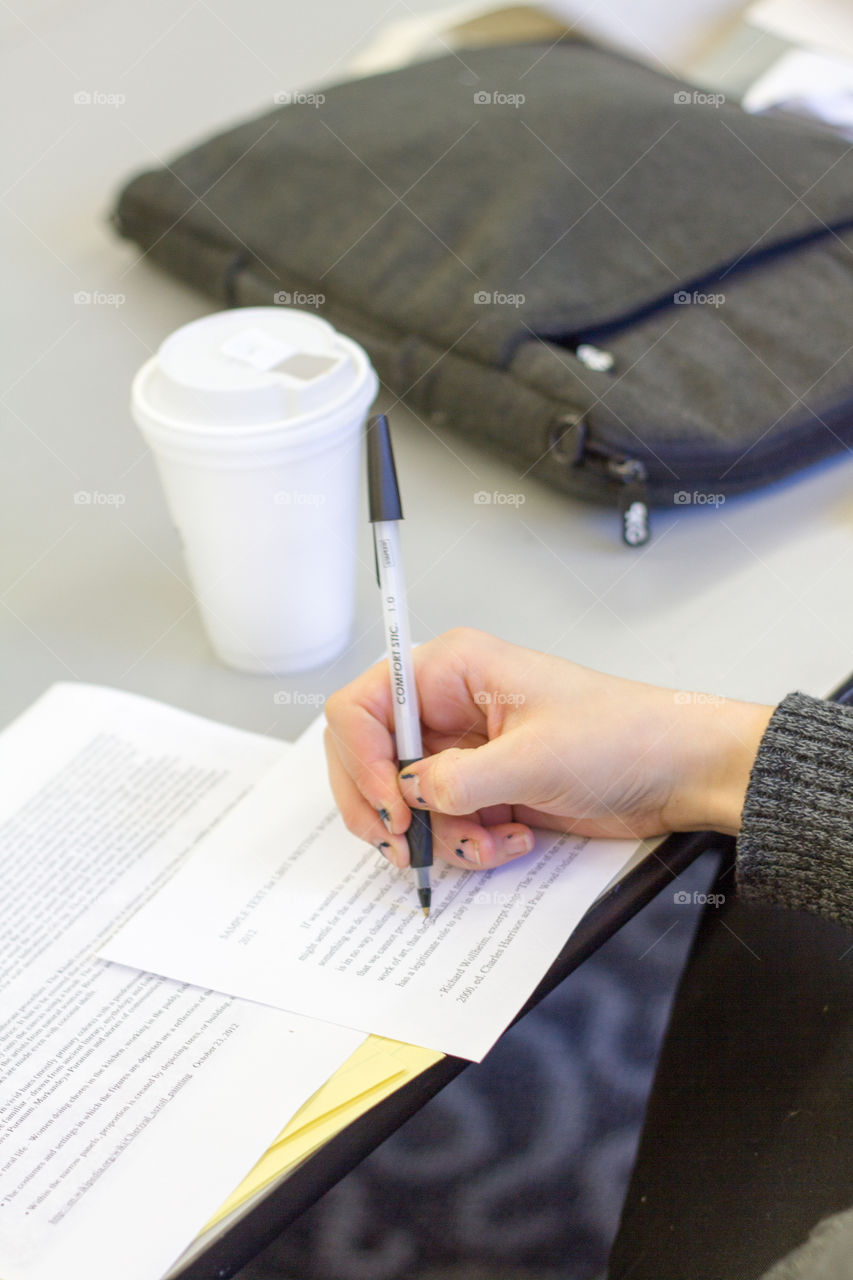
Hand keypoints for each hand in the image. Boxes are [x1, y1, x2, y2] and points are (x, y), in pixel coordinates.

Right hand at [324, 627, 772, 871]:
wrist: (678, 772)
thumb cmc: (624, 734)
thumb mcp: (534, 757)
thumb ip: (457, 780)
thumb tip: (409, 796)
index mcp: (451, 669)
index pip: (362, 707)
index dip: (363, 759)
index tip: (392, 805)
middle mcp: (446, 706)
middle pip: (370, 759)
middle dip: (388, 809)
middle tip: (408, 845)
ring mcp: (462, 752)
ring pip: (404, 803)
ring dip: (440, 836)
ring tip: (488, 842)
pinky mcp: (480, 789)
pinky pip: (442, 826)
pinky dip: (468, 845)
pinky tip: (512, 839)